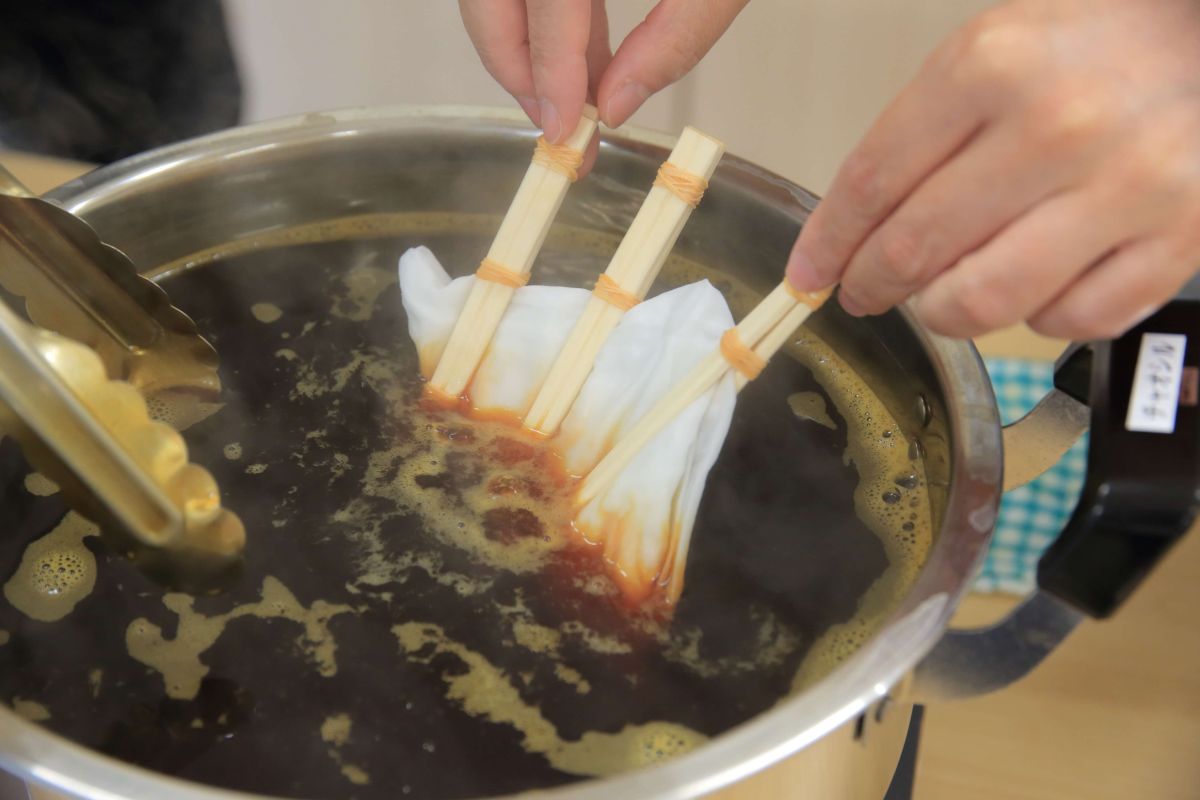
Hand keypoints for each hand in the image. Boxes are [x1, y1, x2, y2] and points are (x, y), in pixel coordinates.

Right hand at [459, 0, 747, 174]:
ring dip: (531, 57)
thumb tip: (617, 106)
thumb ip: (680, 31)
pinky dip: (547, 29)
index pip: (542, 2)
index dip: (548, 74)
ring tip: (576, 111)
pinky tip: (583, 69)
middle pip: (489, 5)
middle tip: (560, 132)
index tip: (565, 133)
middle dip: (518, 74)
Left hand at [787, 0, 1199, 339]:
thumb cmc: (1090, 45)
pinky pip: (1072, 321)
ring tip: (937, 299)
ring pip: (986, 301)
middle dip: (872, 284)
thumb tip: (853, 234)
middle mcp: (1059, 128)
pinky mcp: (1181, 238)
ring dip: (942, 313)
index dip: (829, 242)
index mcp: (992, 68)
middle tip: (864, 292)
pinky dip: (1035, 320)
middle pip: (918, 248)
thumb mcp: (987, 54)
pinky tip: (1031, 289)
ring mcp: (1127, 188)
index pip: (874, 181)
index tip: (810, 275)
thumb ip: (919, 138)